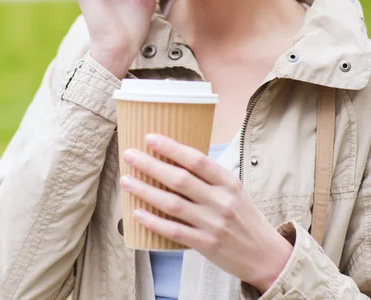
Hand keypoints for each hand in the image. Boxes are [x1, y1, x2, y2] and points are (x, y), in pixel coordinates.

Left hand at [120, 134, 292, 293]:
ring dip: (145, 191)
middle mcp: (221, 201)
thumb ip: (210, 178)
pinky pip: (174, 231)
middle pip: (180, 179)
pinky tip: (138, 213)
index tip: (150, 138)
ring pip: (172, 204)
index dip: (171, 148)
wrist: (266, 255)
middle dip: (151, 165)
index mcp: (228, 182)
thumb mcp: (234, 191)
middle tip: (129, 155)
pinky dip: (154, 222)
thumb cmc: (245, 217)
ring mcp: (212, 223)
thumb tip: (176, 159)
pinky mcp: (206, 245)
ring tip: (126, 180)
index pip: (196, 160)